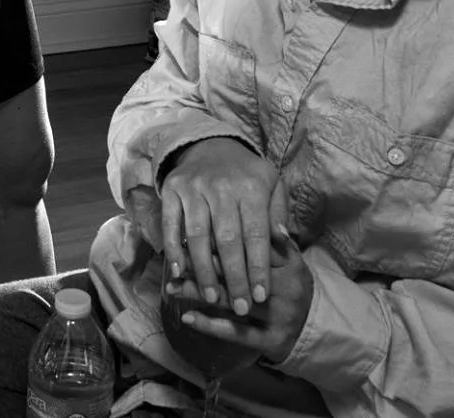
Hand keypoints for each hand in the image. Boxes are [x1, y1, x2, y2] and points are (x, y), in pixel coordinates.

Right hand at [161, 135, 291, 313]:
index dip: (258, 267)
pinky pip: (170, 224)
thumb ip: (278, 212)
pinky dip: (173, 249)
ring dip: (204, 271)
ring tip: (212, 298)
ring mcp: (193, 188)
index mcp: (251, 187)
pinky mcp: (171, 190)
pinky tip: (179, 273)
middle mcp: (221, 187)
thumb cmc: (245, 174)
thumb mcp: (271, 184)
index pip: (256, 233)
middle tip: (239, 307)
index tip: (260, 296)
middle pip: (227, 239)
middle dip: (234, 277)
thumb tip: (283, 240)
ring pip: (197, 236)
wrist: (209, 145)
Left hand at [168, 230, 313, 365]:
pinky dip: (210, 326)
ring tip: (172, 287)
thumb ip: (279, 241)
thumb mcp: (294, 260)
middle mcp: (281, 292)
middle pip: (236, 275)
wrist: (316, 327)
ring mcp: (276, 317)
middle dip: (203, 267)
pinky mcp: (269, 340)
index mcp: (287, 267)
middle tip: (175, 261)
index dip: (219, 242)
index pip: (249, 251)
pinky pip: (236, 334)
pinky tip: (187, 317)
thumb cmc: (295, 286)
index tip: (193, 233)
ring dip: (199, 294)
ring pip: (231, 302)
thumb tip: (270, 219)